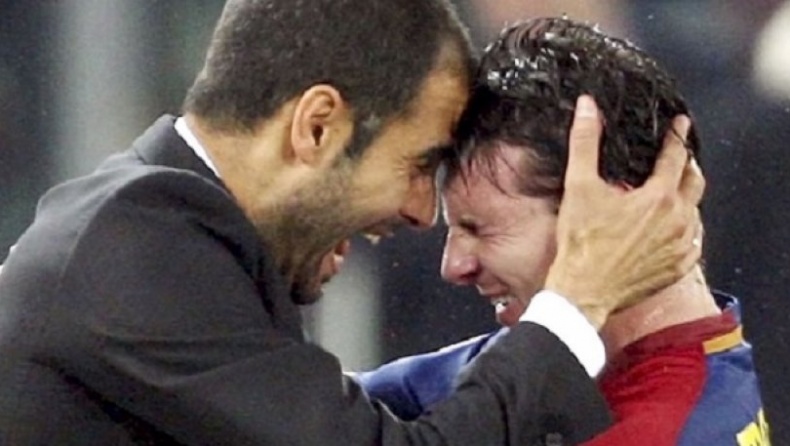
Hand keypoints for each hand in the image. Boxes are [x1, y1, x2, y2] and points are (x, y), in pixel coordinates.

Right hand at [544, 95, 704, 328]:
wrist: (583, 291)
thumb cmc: (580, 243)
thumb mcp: (579, 186)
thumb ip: (586, 142)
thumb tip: (588, 107)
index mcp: (659, 197)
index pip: (677, 156)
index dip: (677, 136)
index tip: (678, 125)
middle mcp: (679, 221)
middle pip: (694, 181)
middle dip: (687, 164)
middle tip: (678, 155)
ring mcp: (682, 247)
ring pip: (694, 211)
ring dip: (685, 197)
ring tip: (669, 191)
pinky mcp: (678, 268)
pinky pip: (692, 241)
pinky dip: (684, 228)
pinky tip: (668, 226)